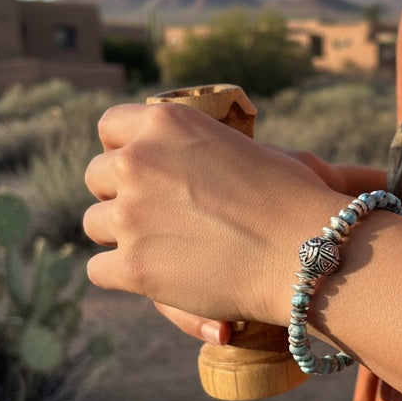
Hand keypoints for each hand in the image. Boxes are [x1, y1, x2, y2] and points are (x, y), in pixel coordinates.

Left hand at [83, 102, 344, 326]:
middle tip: (152, 215)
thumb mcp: (241, 147)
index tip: (142, 171)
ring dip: (120, 236)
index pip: (110, 127)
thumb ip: (197, 147)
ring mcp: (130, 215)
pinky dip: (124, 275)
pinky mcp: (132, 266)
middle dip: (119, 194)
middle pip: (96, 176)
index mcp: (165, 123)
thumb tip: (175, 162)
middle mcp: (137, 161)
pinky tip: (154, 277)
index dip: (125, 150)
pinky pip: (99, 270)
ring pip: (94, 224)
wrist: (307, 251)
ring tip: (159, 248)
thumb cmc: (293, 199)